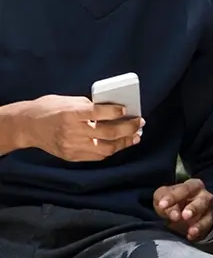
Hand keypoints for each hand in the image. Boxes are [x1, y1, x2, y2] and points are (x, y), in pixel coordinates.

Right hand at [8, 95, 142, 161]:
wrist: (27, 125)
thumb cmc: (48, 108)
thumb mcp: (66, 101)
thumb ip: (88, 106)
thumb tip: (112, 110)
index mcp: (70, 113)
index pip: (98, 113)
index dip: (115, 112)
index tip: (127, 110)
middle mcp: (72, 131)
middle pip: (107, 133)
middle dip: (128, 128)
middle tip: (139, 124)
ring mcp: (73, 146)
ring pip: (106, 148)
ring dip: (124, 143)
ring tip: (134, 137)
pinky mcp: (73, 156)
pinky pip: (98, 156)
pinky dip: (111, 150)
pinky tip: (119, 144)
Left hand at [153, 179, 212, 241]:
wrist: (179, 212)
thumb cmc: (172, 200)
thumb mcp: (162, 196)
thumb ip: (163, 200)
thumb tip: (173, 213)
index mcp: (193, 185)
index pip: (185, 189)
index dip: (173, 197)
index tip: (162, 205)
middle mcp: (205, 196)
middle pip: (202, 201)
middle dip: (194, 209)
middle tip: (184, 216)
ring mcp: (209, 210)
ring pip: (208, 216)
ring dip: (199, 224)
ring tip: (191, 230)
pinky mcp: (209, 223)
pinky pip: (206, 228)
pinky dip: (199, 233)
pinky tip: (190, 236)